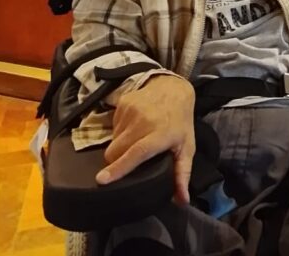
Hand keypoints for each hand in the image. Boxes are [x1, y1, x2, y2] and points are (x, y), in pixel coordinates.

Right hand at [96, 74, 195, 203]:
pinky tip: (133, 128)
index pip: (136, 153)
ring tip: (136, 140)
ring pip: (112, 140)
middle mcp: (144, 121)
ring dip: (120, 145)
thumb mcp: (186, 147)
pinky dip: (119, 132)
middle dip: (117, 161)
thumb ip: (182, 174)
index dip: (119, 168)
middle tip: (130, 159)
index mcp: (160, 134)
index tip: (102, 180)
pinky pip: (112, 127)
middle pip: (116, 151)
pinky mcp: (122, 103)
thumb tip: (182, 201)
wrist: (173, 88)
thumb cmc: (180, 122)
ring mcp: (131, 110)